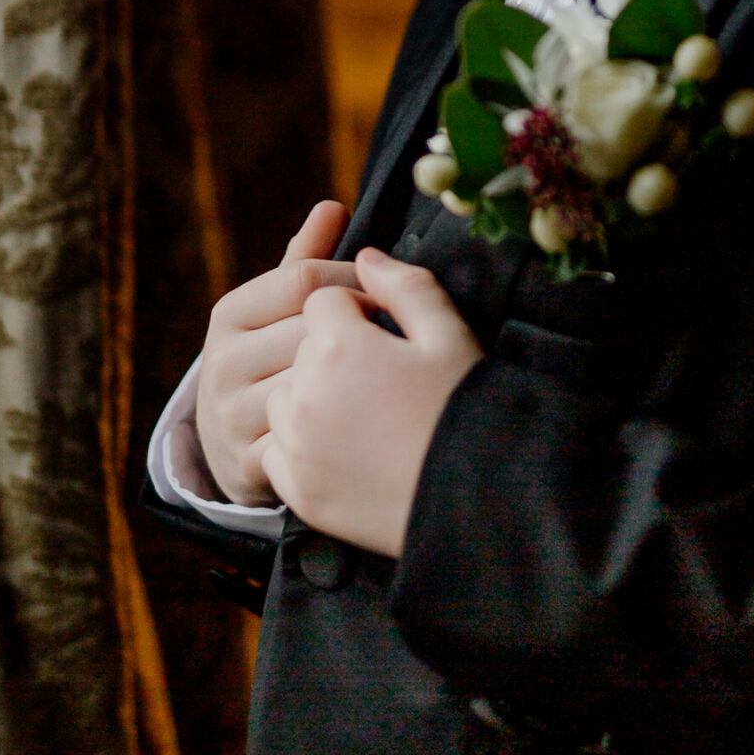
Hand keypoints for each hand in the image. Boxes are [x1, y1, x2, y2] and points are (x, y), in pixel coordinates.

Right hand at [196, 201, 358, 503]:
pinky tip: (367, 419)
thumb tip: (333, 205)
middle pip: (314, 330)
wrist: (229, 446)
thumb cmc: (270, 359)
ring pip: (317, 383)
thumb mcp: (275, 309)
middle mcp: (221, 363)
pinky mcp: (253, 461)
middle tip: (397, 339)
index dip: (355, 283)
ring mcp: (232, 415)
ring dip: (359, 380)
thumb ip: (305, 259)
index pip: (303, 280)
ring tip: (385, 378)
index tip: (383, 297)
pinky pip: (315, 435)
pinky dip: (346, 426)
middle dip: (362, 332)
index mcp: (228, 314)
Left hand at [260, 247, 483, 557]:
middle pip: (302, 347)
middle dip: (336, 352)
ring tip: (365, 411)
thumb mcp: (448, 335)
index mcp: (338, 346)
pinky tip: (345, 447)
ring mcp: (296, 444)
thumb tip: (366, 257)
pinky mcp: (296, 487)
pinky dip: (301, 445)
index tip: (389, 334)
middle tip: (386, 377)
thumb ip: (405, 285)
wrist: (475, 497)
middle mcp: (304, 393)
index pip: (323, 301)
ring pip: (284, 395)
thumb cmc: (465, 408)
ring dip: (312, 395)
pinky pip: (278, 449)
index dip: (359, 311)